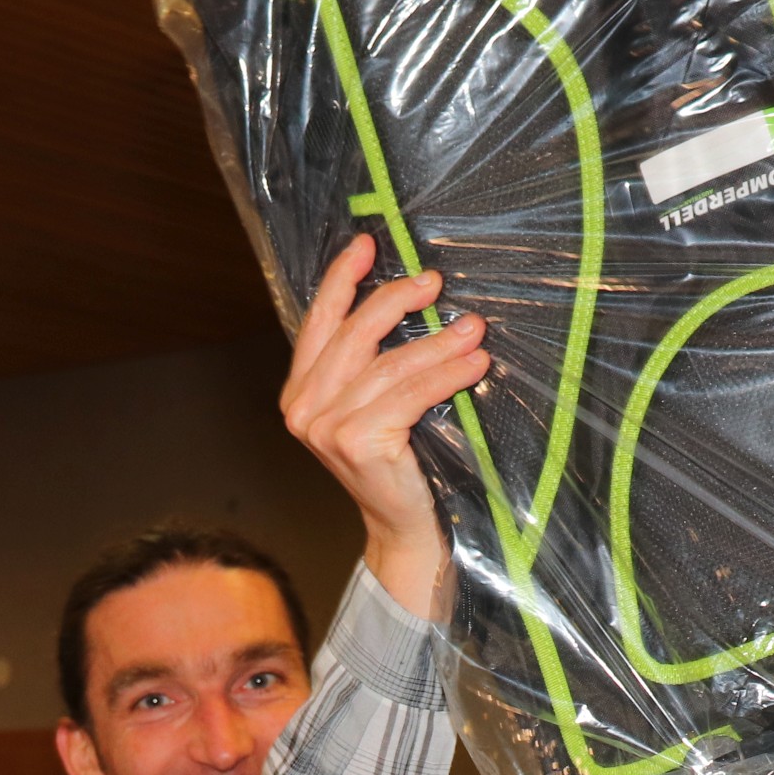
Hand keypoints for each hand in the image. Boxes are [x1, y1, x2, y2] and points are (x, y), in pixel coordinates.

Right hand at [281, 234, 489, 617]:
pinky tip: (474, 365)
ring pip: (388, 366)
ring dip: (437, 342)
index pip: (318, 323)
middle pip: (352, 336)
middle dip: (396, 301)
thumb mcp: (370, 407)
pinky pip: (410, 394)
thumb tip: (411, 299)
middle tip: (434, 282)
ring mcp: (325, 428)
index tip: (366, 245)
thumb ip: (368, 364)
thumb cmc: (394, 464)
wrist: (403, 528)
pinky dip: (447, 375)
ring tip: (473, 328)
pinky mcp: (357, 443)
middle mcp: (303, 408)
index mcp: (299, 392)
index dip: (341, 280)